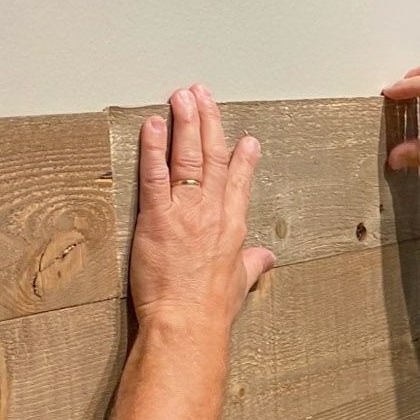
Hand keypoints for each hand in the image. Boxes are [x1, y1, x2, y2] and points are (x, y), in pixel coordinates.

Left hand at [130, 85, 275, 330]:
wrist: (189, 323)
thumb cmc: (212, 311)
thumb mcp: (241, 284)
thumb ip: (253, 265)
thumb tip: (267, 258)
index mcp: (234, 227)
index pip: (240, 182)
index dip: (243, 157)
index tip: (245, 140)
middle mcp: (213, 212)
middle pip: (214, 157)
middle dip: (209, 122)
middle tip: (203, 96)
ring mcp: (186, 211)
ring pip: (189, 157)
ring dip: (185, 123)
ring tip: (181, 97)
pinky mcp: (157, 218)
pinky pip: (155, 175)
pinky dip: (154, 148)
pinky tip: (152, 125)